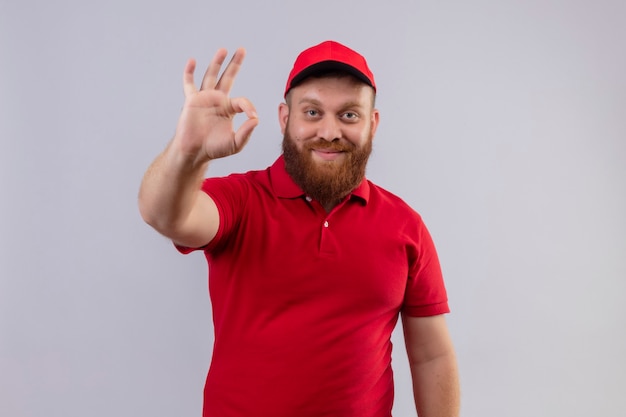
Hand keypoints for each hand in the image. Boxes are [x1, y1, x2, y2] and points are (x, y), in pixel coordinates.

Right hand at [174, 48, 258, 163]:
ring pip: (211, 76)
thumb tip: (256, 119)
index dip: (249, 107)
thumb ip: (246, 132)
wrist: (195, 152)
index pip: (242, 101)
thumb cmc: (214, 149)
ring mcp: (204, 99)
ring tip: (223, 50)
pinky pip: (189, 84)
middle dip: (235, 64)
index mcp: (229, 109)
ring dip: (217, 62)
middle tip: (242, 50)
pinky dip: (189, 72)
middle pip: (227, 78)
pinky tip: (192, 61)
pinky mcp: (192, 101)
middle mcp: (218, 100)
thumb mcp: (235, 143)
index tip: (252, 116)